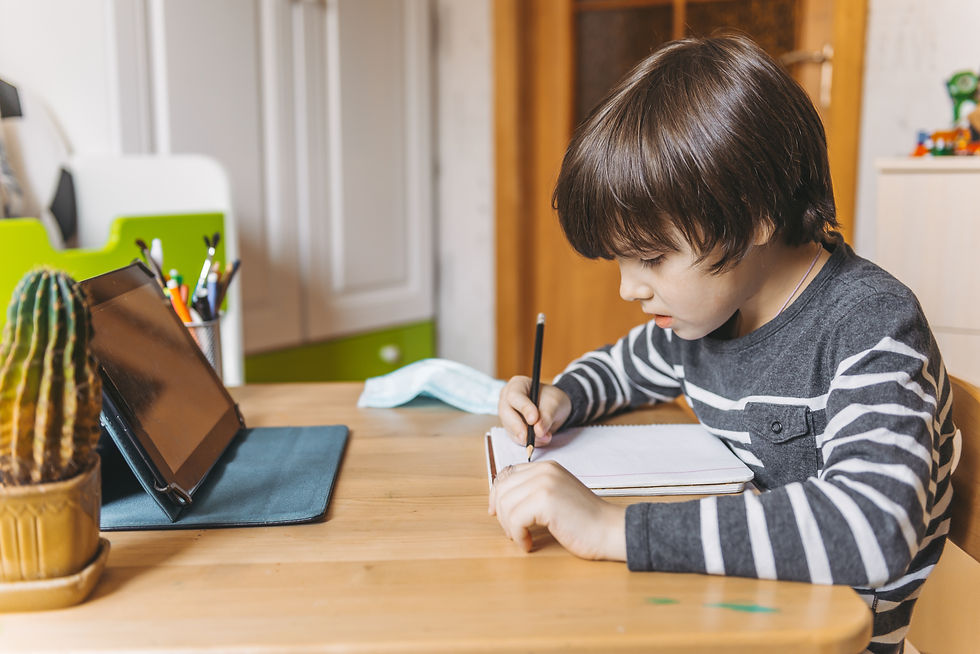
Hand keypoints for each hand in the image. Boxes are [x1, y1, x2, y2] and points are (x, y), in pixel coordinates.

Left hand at [488, 460, 625, 560]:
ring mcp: (545, 483)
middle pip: (502, 489)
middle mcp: (544, 470)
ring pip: (506, 504)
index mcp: (546, 467)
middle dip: (502, 514)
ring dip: (509, 527)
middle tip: (513, 532)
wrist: (609, 530)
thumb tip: (501, 501)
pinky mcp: (546, 500)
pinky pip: (515, 519)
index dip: (497, 495)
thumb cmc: (584, 521)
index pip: (507, 475)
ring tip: (523, 538)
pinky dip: (518, 536)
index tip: (497, 514)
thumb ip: (534, 492)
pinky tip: (529, 544)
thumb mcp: (556, 496)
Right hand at [498, 376, 571, 446]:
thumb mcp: (554, 404)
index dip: (523, 408)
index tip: (534, 419)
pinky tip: (542, 440)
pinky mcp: (510, 428)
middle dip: (518, 427)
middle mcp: (507, 399)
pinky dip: (528, 442)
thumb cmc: (552, 400)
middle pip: (506, 413)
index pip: (514, 396)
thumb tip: (538, 431)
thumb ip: (546, 416)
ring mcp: (506, 414)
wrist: (554, 409)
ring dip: (527, 437)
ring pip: (509, 428)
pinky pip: (515, 438)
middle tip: (529, 437)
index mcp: (517, 385)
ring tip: (546, 437)